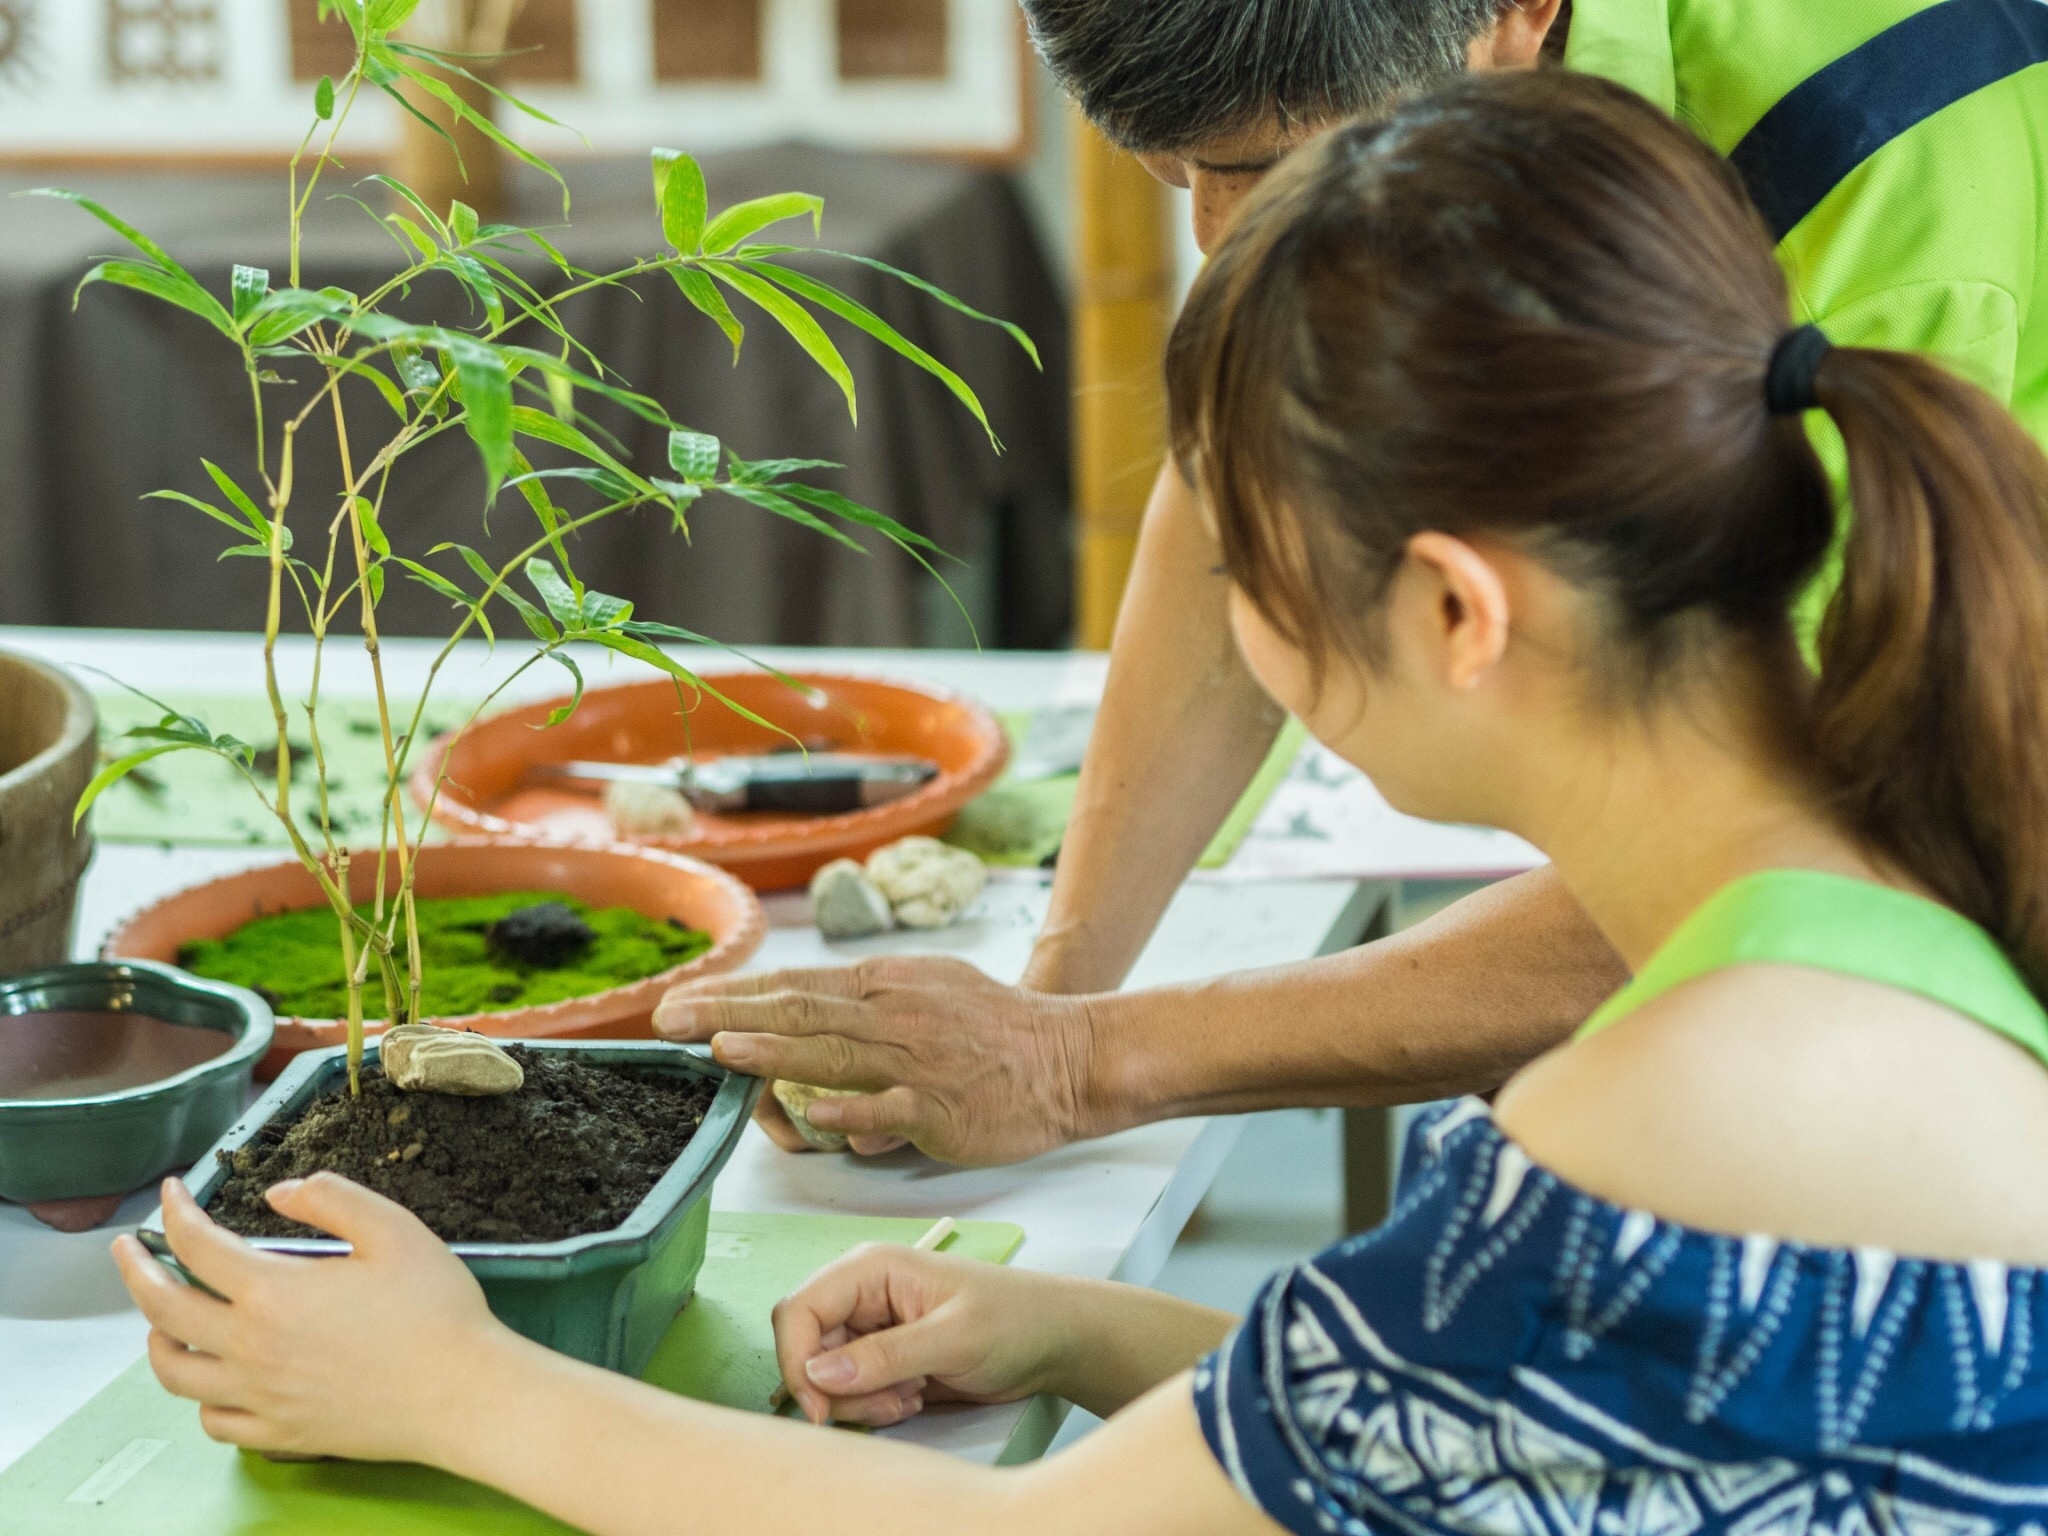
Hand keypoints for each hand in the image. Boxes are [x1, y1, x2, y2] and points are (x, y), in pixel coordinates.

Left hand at [112, 1174, 503, 1461]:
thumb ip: (331, 1198)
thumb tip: (280, 1191)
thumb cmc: (435, 1312)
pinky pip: (213, 1420)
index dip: (175, 1211)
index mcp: (274, 1292)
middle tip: (128, 1248)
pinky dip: (200, 1395)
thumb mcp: (394, 1229)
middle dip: (135, 1270)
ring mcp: (259, 1396)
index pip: (197, 1244)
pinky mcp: (279, 1431)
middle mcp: (251, 1348)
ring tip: (161, 1318)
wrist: (461, 1394)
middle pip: (163, 1307)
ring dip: (156, 1337)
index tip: (171, 1192)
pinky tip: (214, 1379)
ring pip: (174, 1372)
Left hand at [653, 956, 1100, 1166]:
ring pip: (832, 1052)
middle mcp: (893, 1013)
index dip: (735, 993)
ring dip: (771, 1050)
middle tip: (670, 1018)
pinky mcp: (940, 1107)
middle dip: (728, 1012)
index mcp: (886, 984)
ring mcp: (915, 1061)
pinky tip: (810, 1113)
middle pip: (799, 1009)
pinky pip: (886, 1109)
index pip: (796, 984)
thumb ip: (870, 1016)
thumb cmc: (1000, 1032)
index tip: (683, 1002)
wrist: (1072, 1057)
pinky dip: (847, 1110)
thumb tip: (817, 1043)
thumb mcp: (930, 995)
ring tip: (718, 1049)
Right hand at [771, 1244, 1076, 1426]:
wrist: (1052, 1340)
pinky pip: (852, 1390)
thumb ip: (886, 1355)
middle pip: (808, 1349)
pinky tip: (914, 1397)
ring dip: (861, 1401)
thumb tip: (818, 1373)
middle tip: (891, 1403)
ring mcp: (871, 1326)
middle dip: (838, 1389)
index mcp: (871, 1268)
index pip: (798, 1310)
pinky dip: (874, 1405)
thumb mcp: (954, 1337)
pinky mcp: (882, 1357)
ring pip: (826, 1377)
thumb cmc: (1014, 1318)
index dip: (797, 1361)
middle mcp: (862, 1293)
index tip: (820, 1409)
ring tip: (911, 1396)